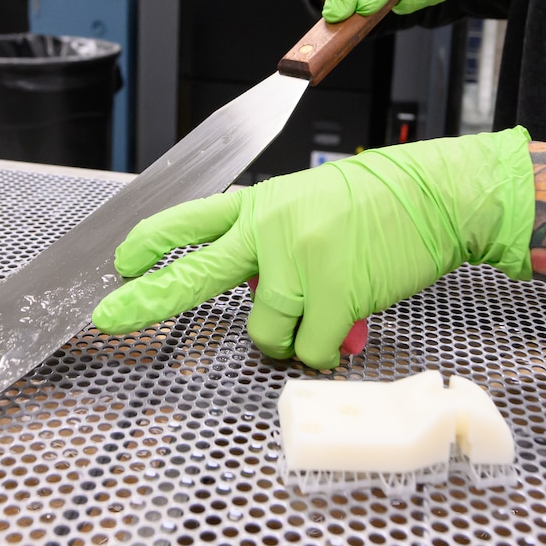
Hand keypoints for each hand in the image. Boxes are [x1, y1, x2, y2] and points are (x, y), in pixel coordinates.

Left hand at [91, 129, 536, 368]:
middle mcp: (269, 229)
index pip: (191, 220)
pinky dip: (327, 349)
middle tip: (111, 318)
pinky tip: (347, 322)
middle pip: (194, 273)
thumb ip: (273, 247)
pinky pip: (308, 349)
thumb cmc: (377, 205)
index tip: (123, 262)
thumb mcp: (310, 207)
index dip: (151, 242)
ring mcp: (298, 260)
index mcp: (261, 206)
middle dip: (148, 301)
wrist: (434, 196)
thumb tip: (263, 301)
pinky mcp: (332, 291)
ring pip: (264, 333)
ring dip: (290, 340)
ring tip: (323, 317)